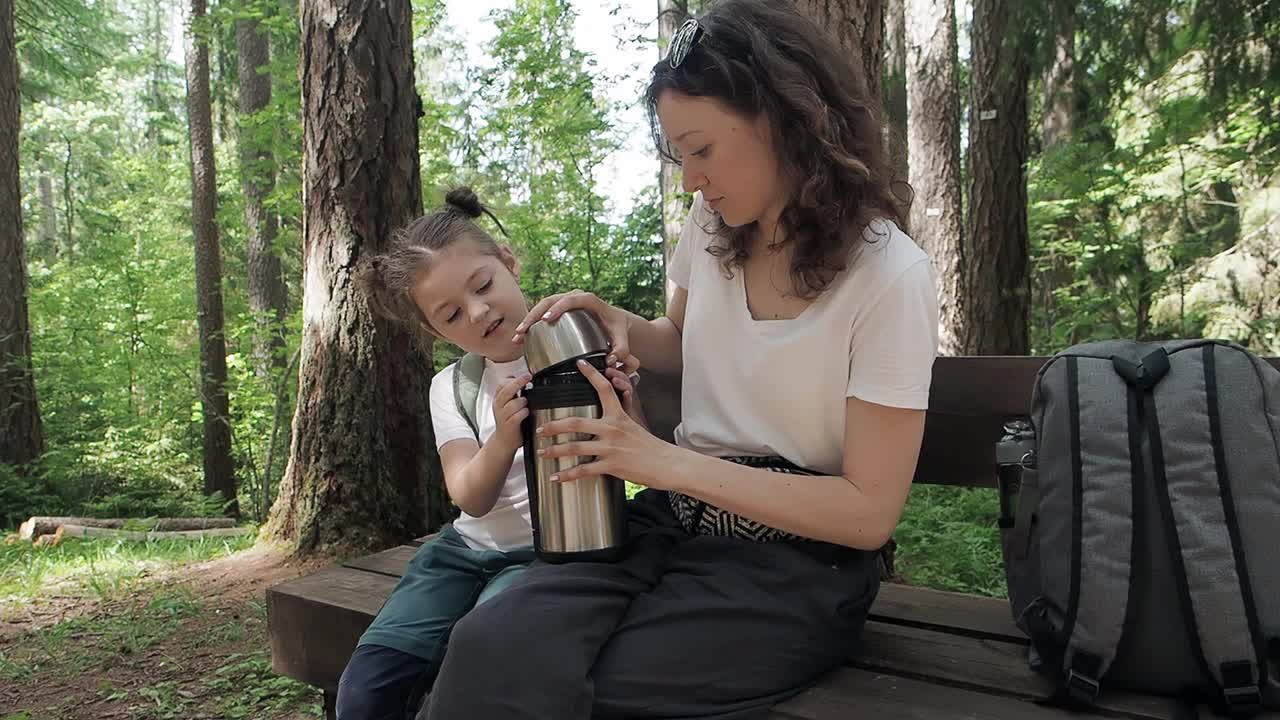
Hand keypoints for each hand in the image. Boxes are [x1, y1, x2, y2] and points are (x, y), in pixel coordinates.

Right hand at [491, 372, 531, 451]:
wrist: (504, 441)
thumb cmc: (509, 421)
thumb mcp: (508, 405)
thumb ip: (514, 393)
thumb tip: (524, 378)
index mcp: (498, 400)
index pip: (501, 385)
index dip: (512, 378)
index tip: (525, 374)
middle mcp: (499, 407)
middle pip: (506, 391)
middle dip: (518, 382)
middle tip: (528, 377)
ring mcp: (503, 417)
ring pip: (512, 404)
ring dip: (522, 401)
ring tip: (526, 403)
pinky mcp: (509, 426)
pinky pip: (516, 416)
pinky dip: (523, 413)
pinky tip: (526, 412)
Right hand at [513, 291, 637, 373]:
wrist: (616, 322)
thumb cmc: (618, 328)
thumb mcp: (622, 338)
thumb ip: (621, 349)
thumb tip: (611, 359)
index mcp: (590, 300)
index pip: (571, 300)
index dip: (558, 307)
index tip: (547, 319)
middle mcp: (575, 297)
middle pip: (550, 301)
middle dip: (534, 316)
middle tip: (523, 331)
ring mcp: (566, 301)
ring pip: (543, 306)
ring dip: (529, 319)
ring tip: (518, 336)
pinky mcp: (560, 309)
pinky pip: (543, 312)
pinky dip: (532, 323)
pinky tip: (522, 336)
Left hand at [535, 360, 673, 488]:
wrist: (667, 463)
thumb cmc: (650, 446)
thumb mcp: (634, 425)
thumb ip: (618, 419)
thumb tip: (604, 416)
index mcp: (618, 415)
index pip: (604, 389)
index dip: (591, 374)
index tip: (579, 363)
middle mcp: (612, 429)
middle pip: (575, 422)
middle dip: (553, 425)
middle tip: (539, 427)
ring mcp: (611, 448)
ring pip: (575, 448)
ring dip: (555, 451)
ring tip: (542, 452)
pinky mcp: (612, 466)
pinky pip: (583, 470)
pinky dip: (566, 475)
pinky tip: (555, 477)